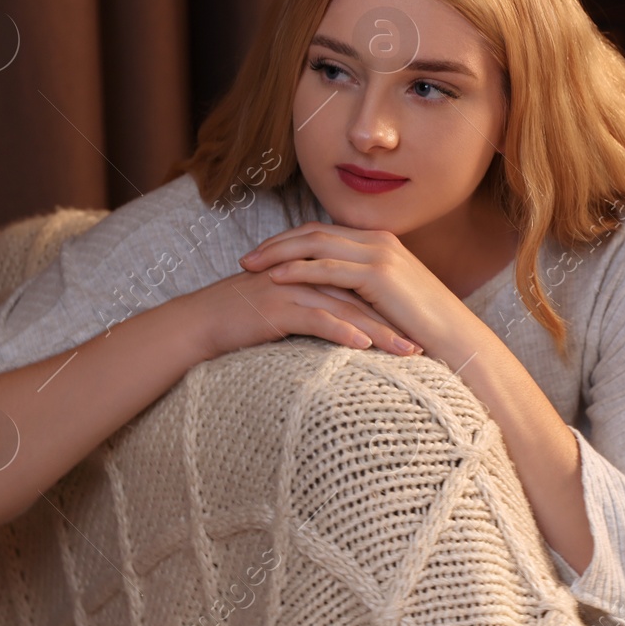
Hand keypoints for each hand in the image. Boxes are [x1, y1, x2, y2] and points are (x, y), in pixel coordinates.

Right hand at [186, 264, 422, 361]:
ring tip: (406, 351)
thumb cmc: (243, 321)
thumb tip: (347, 330)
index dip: (390, 310)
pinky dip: (342, 332)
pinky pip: (317, 318)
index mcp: (314, 274)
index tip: (418, 331)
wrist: (200, 321)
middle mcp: (308, 276)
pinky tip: (364, 346)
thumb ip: (317, 312)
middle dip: (395, 321)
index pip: (362, 290)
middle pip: (362, 298)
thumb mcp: (287, 312)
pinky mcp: (278, 307)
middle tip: (424, 343)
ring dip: (379, 331)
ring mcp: (294, 289)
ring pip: (347, 309)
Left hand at [235, 222, 482, 364]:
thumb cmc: (423, 327)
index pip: (323, 232)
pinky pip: (328, 267)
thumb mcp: (389, 300)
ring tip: (250, 267)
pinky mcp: (378, 274)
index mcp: (379, 242)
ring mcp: (378, 254)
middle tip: (245, 259)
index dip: (289, 242)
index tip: (261, 255)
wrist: (455, 336)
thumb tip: (336, 300)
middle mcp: (377, 240)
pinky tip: (276, 278)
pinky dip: (299, 269)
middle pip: (313, 232)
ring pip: (316, 245)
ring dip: (278, 254)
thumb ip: (363, 290)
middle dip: (275, 244)